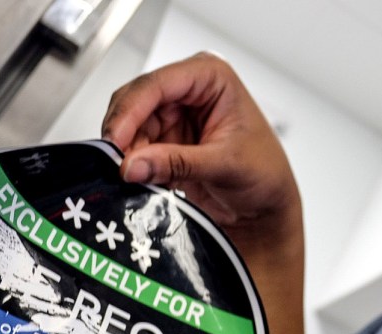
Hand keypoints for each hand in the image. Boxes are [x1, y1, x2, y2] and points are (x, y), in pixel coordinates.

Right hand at [102, 51, 300, 237]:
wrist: (266, 207)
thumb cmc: (265, 174)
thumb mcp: (226, 164)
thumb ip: (178, 163)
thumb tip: (134, 164)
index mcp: (211, 78)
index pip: (158, 84)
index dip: (130, 110)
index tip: (116, 139)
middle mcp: (189, 91)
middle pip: (136, 102)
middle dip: (124, 134)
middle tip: (117, 163)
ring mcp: (175, 116)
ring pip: (131, 127)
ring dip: (127, 153)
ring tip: (131, 177)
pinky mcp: (166, 142)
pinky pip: (136, 149)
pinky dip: (133, 165)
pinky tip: (138, 181)